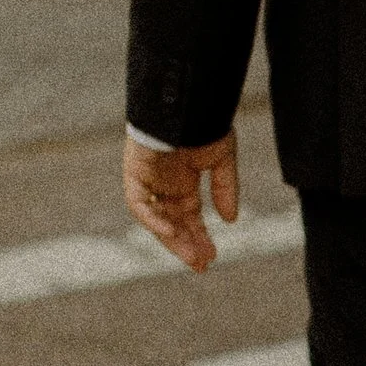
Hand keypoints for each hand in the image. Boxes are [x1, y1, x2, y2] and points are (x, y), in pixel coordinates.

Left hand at [123, 129, 240, 272]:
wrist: (185, 100)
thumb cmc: (203, 123)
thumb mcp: (222, 160)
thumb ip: (225, 189)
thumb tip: (231, 221)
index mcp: (184, 181)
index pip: (189, 217)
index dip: (200, 237)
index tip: (212, 257)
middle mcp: (164, 184)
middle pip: (173, 223)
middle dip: (187, 245)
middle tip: (202, 266)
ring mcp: (148, 180)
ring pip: (157, 219)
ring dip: (173, 240)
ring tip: (192, 258)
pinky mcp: (134, 172)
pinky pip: (139, 203)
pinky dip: (153, 220)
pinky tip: (172, 233)